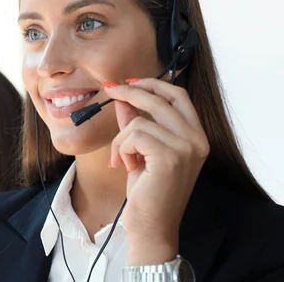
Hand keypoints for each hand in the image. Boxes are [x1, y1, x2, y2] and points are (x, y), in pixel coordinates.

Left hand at [104, 78, 208, 265]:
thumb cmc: (147, 190)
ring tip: (122, 159)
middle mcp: (197, 140)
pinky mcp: (170, 157)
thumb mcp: (141, 150)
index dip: (154, 84)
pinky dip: (122, 148)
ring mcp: (186, 148)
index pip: (179, 96)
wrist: (151, 225)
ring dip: (121, 138)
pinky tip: (126, 166)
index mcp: (196, 136)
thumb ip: (136, 122)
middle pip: (161, 99)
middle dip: (130, 91)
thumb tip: (123, 97)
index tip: (130, 81)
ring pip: (140, 120)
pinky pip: (134, 134)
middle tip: (110, 90)